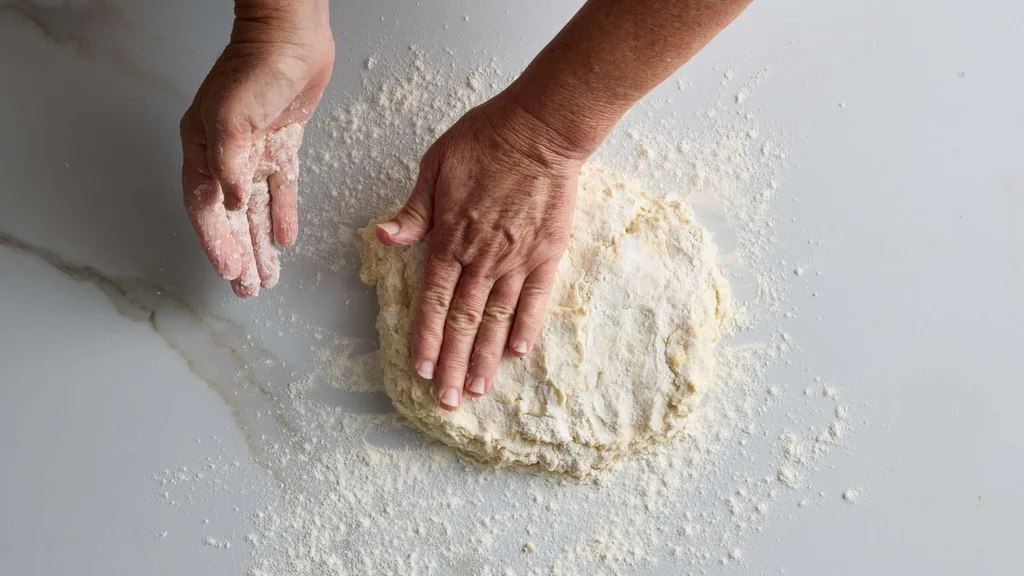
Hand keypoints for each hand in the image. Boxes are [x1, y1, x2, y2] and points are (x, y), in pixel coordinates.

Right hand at [180, 8, 333, 297]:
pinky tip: (285, 240)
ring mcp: (254, 151)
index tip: (229, 271)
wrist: (292, 38)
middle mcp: (226, 155)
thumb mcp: (233, 118)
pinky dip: (283, 213)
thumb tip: (231, 204)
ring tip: (266, 278)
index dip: (216, 242)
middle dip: (239, 254)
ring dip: (260, 243)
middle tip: (248, 290)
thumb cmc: (256, 70)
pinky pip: (281, 188)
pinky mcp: (282, 144)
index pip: (205, 208)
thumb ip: (229, 164)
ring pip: (255, 208)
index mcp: (203, 149)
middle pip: (230, 217)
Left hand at [376, 94, 586, 410]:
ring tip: (477, 390)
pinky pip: (536, 299)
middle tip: (446, 400)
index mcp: (450, 238)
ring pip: (497, 318)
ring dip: (485, 357)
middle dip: (452, 364)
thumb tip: (385, 238)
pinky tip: (518, 353)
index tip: (420, 370)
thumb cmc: (486, 140)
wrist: (542, 129)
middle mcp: (482, 258)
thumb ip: (414, 210)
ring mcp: (517, 259)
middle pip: (463, 321)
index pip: (433, 301)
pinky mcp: (547, 253)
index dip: (426, 338)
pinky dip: (526, 326)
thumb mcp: (436, 166)